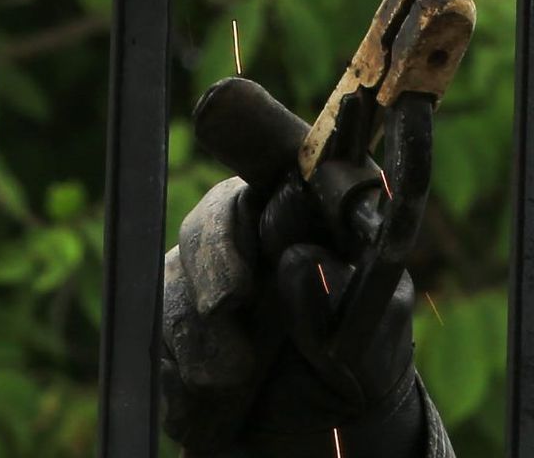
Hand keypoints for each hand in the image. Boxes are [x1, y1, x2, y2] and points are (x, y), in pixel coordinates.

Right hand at [160, 79, 429, 456]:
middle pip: (219, 209)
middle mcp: (264, 231)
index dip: (255, 128)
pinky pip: (159, 324)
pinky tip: (218, 395)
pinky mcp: (179, 315)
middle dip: (219, 251)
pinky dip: (185, 366)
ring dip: (205, 330)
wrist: (315, 445)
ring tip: (239, 376)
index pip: (288, 157)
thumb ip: (345, 301)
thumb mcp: (374, 345)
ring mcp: (216, 270)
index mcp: (320, 216)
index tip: (221, 109)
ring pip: (181, 269)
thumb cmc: (359, 373)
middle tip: (233, 300)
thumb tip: (302, 259)